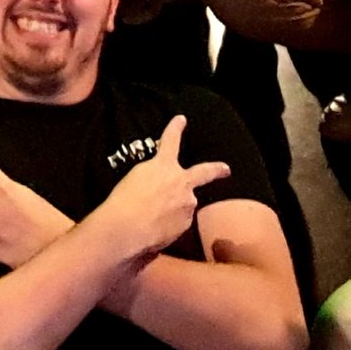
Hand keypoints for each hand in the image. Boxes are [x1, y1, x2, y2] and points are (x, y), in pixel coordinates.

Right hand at [98, 115, 229, 259]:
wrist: (128, 227)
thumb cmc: (124, 200)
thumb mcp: (136, 178)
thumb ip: (152, 176)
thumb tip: (158, 184)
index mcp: (163, 165)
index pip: (170, 140)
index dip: (176, 128)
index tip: (181, 119)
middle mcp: (181, 181)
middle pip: (205, 172)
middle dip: (217, 169)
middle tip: (226, 169)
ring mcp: (187, 203)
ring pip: (185, 203)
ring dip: (177, 208)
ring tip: (157, 218)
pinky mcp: (186, 223)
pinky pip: (179, 222)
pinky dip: (170, 225)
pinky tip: (155, 229)